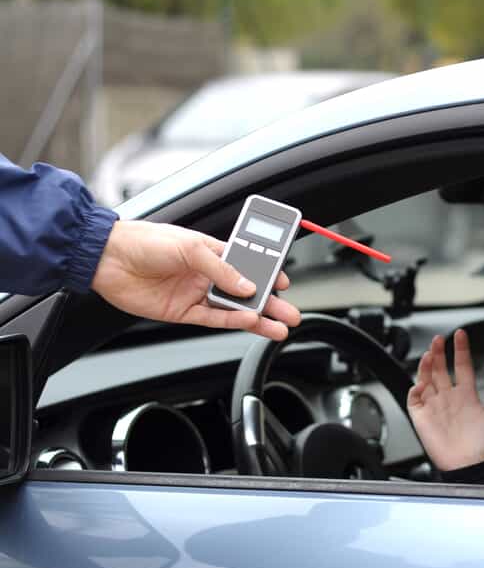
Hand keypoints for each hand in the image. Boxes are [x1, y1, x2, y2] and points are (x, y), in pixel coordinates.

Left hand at [91, 220, 301, 340]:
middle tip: (291, 312)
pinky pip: (214, 319)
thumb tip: (247, 286)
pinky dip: (233, 321)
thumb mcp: (190, 247)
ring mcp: (196, 294)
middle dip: (271, 303)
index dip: (267, 274)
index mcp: (212, 252)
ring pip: (235, 310)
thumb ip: (222, 268)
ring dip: (257, 318)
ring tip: (279, 326)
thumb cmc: (145, 241)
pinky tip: (250, 322)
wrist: (107, 258)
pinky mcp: (182, 312)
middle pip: (247, 292)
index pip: (248, 265)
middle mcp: (206, 275)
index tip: (284, 282)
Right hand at [407, 329, 483, 470]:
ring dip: (427, 365)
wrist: (471, 465)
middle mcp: (450, 399)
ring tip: (431, 353)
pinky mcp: (422, 418)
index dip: (461, 350)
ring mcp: (435, 407)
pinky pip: (414, 399)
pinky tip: (422, 381)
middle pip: (441, 369)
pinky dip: (415, 388)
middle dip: (439, 352)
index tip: (461, 335)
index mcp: (468, 396)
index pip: (462, 366)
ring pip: (426, 379)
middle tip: (439, 339)